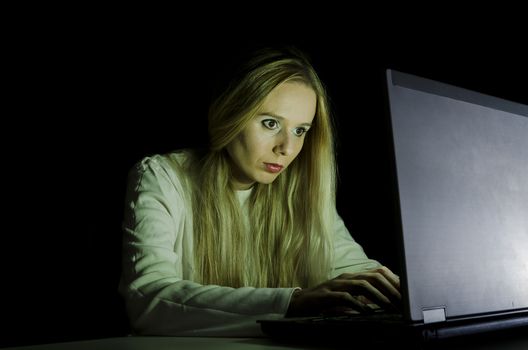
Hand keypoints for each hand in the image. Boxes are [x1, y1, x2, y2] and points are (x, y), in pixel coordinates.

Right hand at [286, 266, 400, 316]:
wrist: (299, 303)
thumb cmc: (325, 301)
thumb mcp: (347, 296)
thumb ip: (363, 296)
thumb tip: (386, 302)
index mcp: (353, 277)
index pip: (378, 272)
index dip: (394, 281)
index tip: (406, 294)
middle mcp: (347, 277)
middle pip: (374, 276)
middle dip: (391, 289)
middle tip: (402, 303)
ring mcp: (336, 285)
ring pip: (362, 285)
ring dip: (379, 296)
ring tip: (390, 307)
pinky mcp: (327, 295)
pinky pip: (345, 297)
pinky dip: (358, 304)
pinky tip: (367, 312)